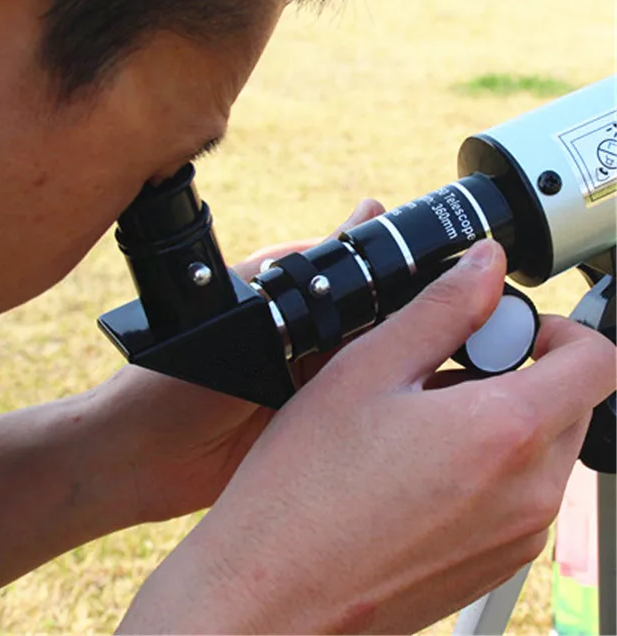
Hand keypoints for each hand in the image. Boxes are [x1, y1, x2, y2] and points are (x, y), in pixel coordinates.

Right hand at [118, 239, 616, 633]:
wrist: (272, 591)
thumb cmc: (306, 484)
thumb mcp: (368, 369)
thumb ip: (441, 307)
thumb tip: (486, 265)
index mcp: (506, 432)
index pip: (596, 360)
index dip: (559, 328)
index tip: (507, 328)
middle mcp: (530, 495)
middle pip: (570, 406)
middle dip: (522, 373)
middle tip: (441, 370)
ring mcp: (515, 540)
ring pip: (542, 453)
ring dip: (499, 421)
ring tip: (417, 422)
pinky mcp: (490, 567)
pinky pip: (517, 499)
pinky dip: (486, 468)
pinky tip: (411, 469)